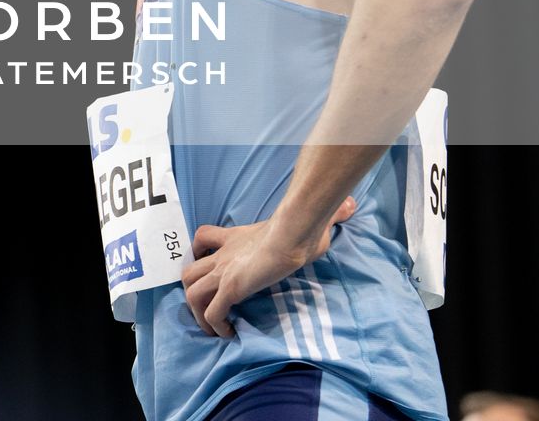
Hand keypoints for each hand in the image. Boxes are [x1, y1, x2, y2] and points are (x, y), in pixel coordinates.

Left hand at [179, 196, 356, 337]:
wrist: (293, 234)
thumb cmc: (301, 227)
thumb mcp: (308, 220)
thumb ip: (326, 214)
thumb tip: (349, 206)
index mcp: (235, 238)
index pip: (203, 237)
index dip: (199, 252)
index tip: (208, 267)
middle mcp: (224, 256)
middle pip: (188, 271)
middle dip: (193, 290)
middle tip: (208, 306)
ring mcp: (225, 272)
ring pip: (191, 294)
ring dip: (199, 314)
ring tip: (213, 328)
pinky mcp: (231, 288)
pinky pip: (212, 313)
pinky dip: (214, 325)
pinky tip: (229, 332)